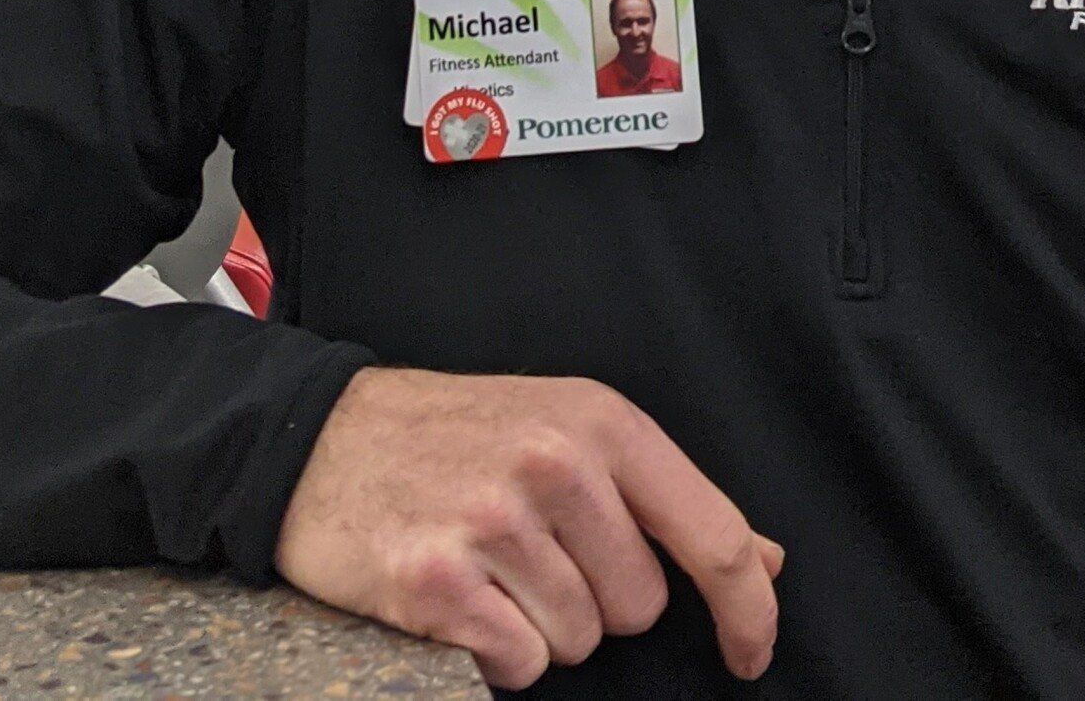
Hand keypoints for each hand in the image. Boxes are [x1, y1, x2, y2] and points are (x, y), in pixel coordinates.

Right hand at [274, 365, 783, 688]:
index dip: (748, 608)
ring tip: (489, 565)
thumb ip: (664, 498)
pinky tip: (458, 595)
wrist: (321, 436)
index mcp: (601, 421)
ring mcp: (494, 521)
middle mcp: (555, 463)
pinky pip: (518, 664)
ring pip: (577, 641)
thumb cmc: (456, 434)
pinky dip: (494, 649)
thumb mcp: (568, 427)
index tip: (751, 651)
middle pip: (639, 606)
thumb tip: (763, 559)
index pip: (714, 533)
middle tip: (534, 550)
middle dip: (596, 598)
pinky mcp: (436, 579)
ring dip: (539, 624)